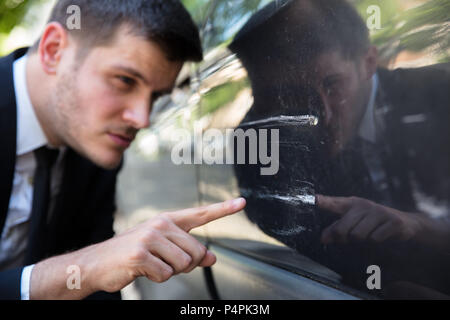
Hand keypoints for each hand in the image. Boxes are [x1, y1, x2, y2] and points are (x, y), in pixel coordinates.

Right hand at [84, 198, 246, 292]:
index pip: (200, 214)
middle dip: (186, 265)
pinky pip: (166, 274)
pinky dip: (157, 278)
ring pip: (184, 264)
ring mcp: (150, 238)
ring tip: (152, 264)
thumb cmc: (133, 254)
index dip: (223, 209)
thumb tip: (212, 258)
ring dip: (170, 272)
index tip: (241, 202)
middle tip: (164, 262)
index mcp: (167, 221)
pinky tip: (143, 270)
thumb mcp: (163, 249)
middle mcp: (160, 224)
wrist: (97, 263)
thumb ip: (188, 250)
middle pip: (196, 252)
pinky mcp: (141, 254)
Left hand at [316, 195, 421, 244]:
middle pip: (342, 228)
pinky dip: (377, 242)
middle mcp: (364, 205)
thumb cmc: (372, 223)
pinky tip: (382, 236)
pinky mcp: (393, 221)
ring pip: (358, 235)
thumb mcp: (353, 223)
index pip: (335, 203)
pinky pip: (375, 239)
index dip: (324, 202)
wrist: (405, 224)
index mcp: (351, 204)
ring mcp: (379, 212)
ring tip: (369, 235)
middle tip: (349, 239)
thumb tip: (323, 239)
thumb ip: (336, 229)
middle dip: (343, 238)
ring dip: (362, 241)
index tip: (315, 199)